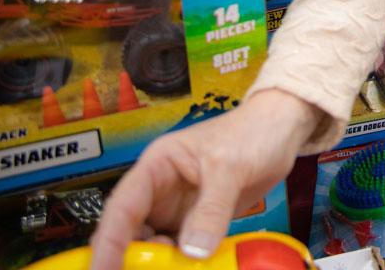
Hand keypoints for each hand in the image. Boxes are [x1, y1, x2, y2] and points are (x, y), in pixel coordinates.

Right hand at [89, 89, 320, 269]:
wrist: (283, 130)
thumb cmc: (253, 132)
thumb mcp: (230, 167)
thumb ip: (212, 209)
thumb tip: (193, 252)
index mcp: (157, 166)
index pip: (121, 208)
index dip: (107, 242)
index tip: (101, 269)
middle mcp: (161, 190)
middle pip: (133, 233)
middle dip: (133, 257)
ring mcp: (179, 208)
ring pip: (156, 244)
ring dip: (160, 262)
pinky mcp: (200, 222)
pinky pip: (184, 249)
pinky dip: (184, 263)